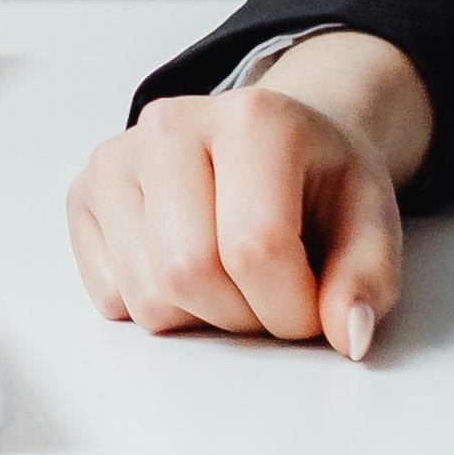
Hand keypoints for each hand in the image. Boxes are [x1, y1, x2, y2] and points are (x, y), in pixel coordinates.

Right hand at [67, 38, 422, 359]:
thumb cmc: (317, 182)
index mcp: (253, 119)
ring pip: (147, 295)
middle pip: (189, 273)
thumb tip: (347, 336)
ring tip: (230, 283)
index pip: (256, 249)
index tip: (315, 307)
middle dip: (242, 316)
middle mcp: (171, 124)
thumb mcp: (370, 221)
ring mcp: (117, 157)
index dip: (293, 309)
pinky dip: (157, 310)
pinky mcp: (83, 193)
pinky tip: (187, 270)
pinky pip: (110, 296)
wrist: (270, 142)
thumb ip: (367, 279)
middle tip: (270, 298)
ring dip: (200, 319)